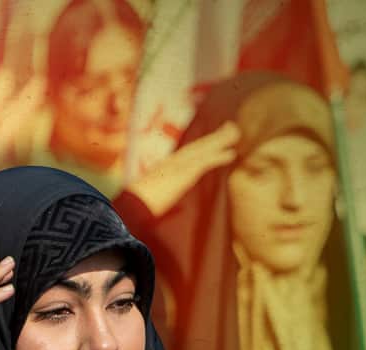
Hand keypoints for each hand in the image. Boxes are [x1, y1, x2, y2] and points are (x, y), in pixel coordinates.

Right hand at [125, 121, 240, 217]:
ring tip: (235, 132)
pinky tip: (231, 154)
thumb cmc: (136, 206)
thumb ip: (158, 192)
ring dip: (221, 140)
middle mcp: (172, 162)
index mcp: (165, 167)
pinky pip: (204, 163)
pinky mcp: (183, 174)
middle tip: (231, 126)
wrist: (129, 208)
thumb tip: (159, 199)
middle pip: (197, 145)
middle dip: (215, 136)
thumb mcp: (149, 196)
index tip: (215, 137)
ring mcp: (178, 166)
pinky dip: (218, 157)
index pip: (188, 152)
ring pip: (203, 149)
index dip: (202, 144)